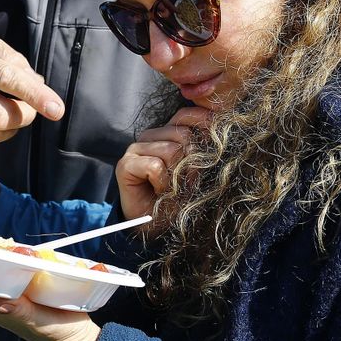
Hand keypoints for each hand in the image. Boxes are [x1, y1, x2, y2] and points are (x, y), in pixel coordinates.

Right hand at [115, 106, 210, 220]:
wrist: (160, 225)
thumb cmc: (180, 196)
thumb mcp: (198, 169)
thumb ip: (203, 147)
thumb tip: (215, 124)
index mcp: (168, 132)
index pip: (186, 115)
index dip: (203, 124)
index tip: (214, 139)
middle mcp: (151, 136)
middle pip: (182, 134)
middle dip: (190, 162)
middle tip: (184, 181)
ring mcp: (136, 148)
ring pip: (170, 150)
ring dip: (176, 176)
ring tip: (170, 187)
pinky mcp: (125, 164)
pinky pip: (155, 166)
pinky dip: (162, 183)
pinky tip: (157, 190)